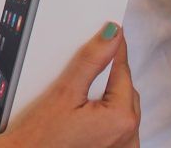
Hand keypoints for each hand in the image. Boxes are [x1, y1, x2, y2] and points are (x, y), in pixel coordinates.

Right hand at [0, 23, 139, 147]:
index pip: (123, 71)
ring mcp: (123, 147)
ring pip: (122, 108)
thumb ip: (91, 61)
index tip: (111, 33)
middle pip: (124, 90)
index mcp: (121, 119)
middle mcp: (128, 137)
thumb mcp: (65, 91)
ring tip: (78, 100)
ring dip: (107, 98)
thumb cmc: (42, 137)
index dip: (114, 50)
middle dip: (107, 78)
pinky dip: (107, 116)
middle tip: (81, 75)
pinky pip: (118, 126)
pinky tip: (85, 116)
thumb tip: (110, 36)